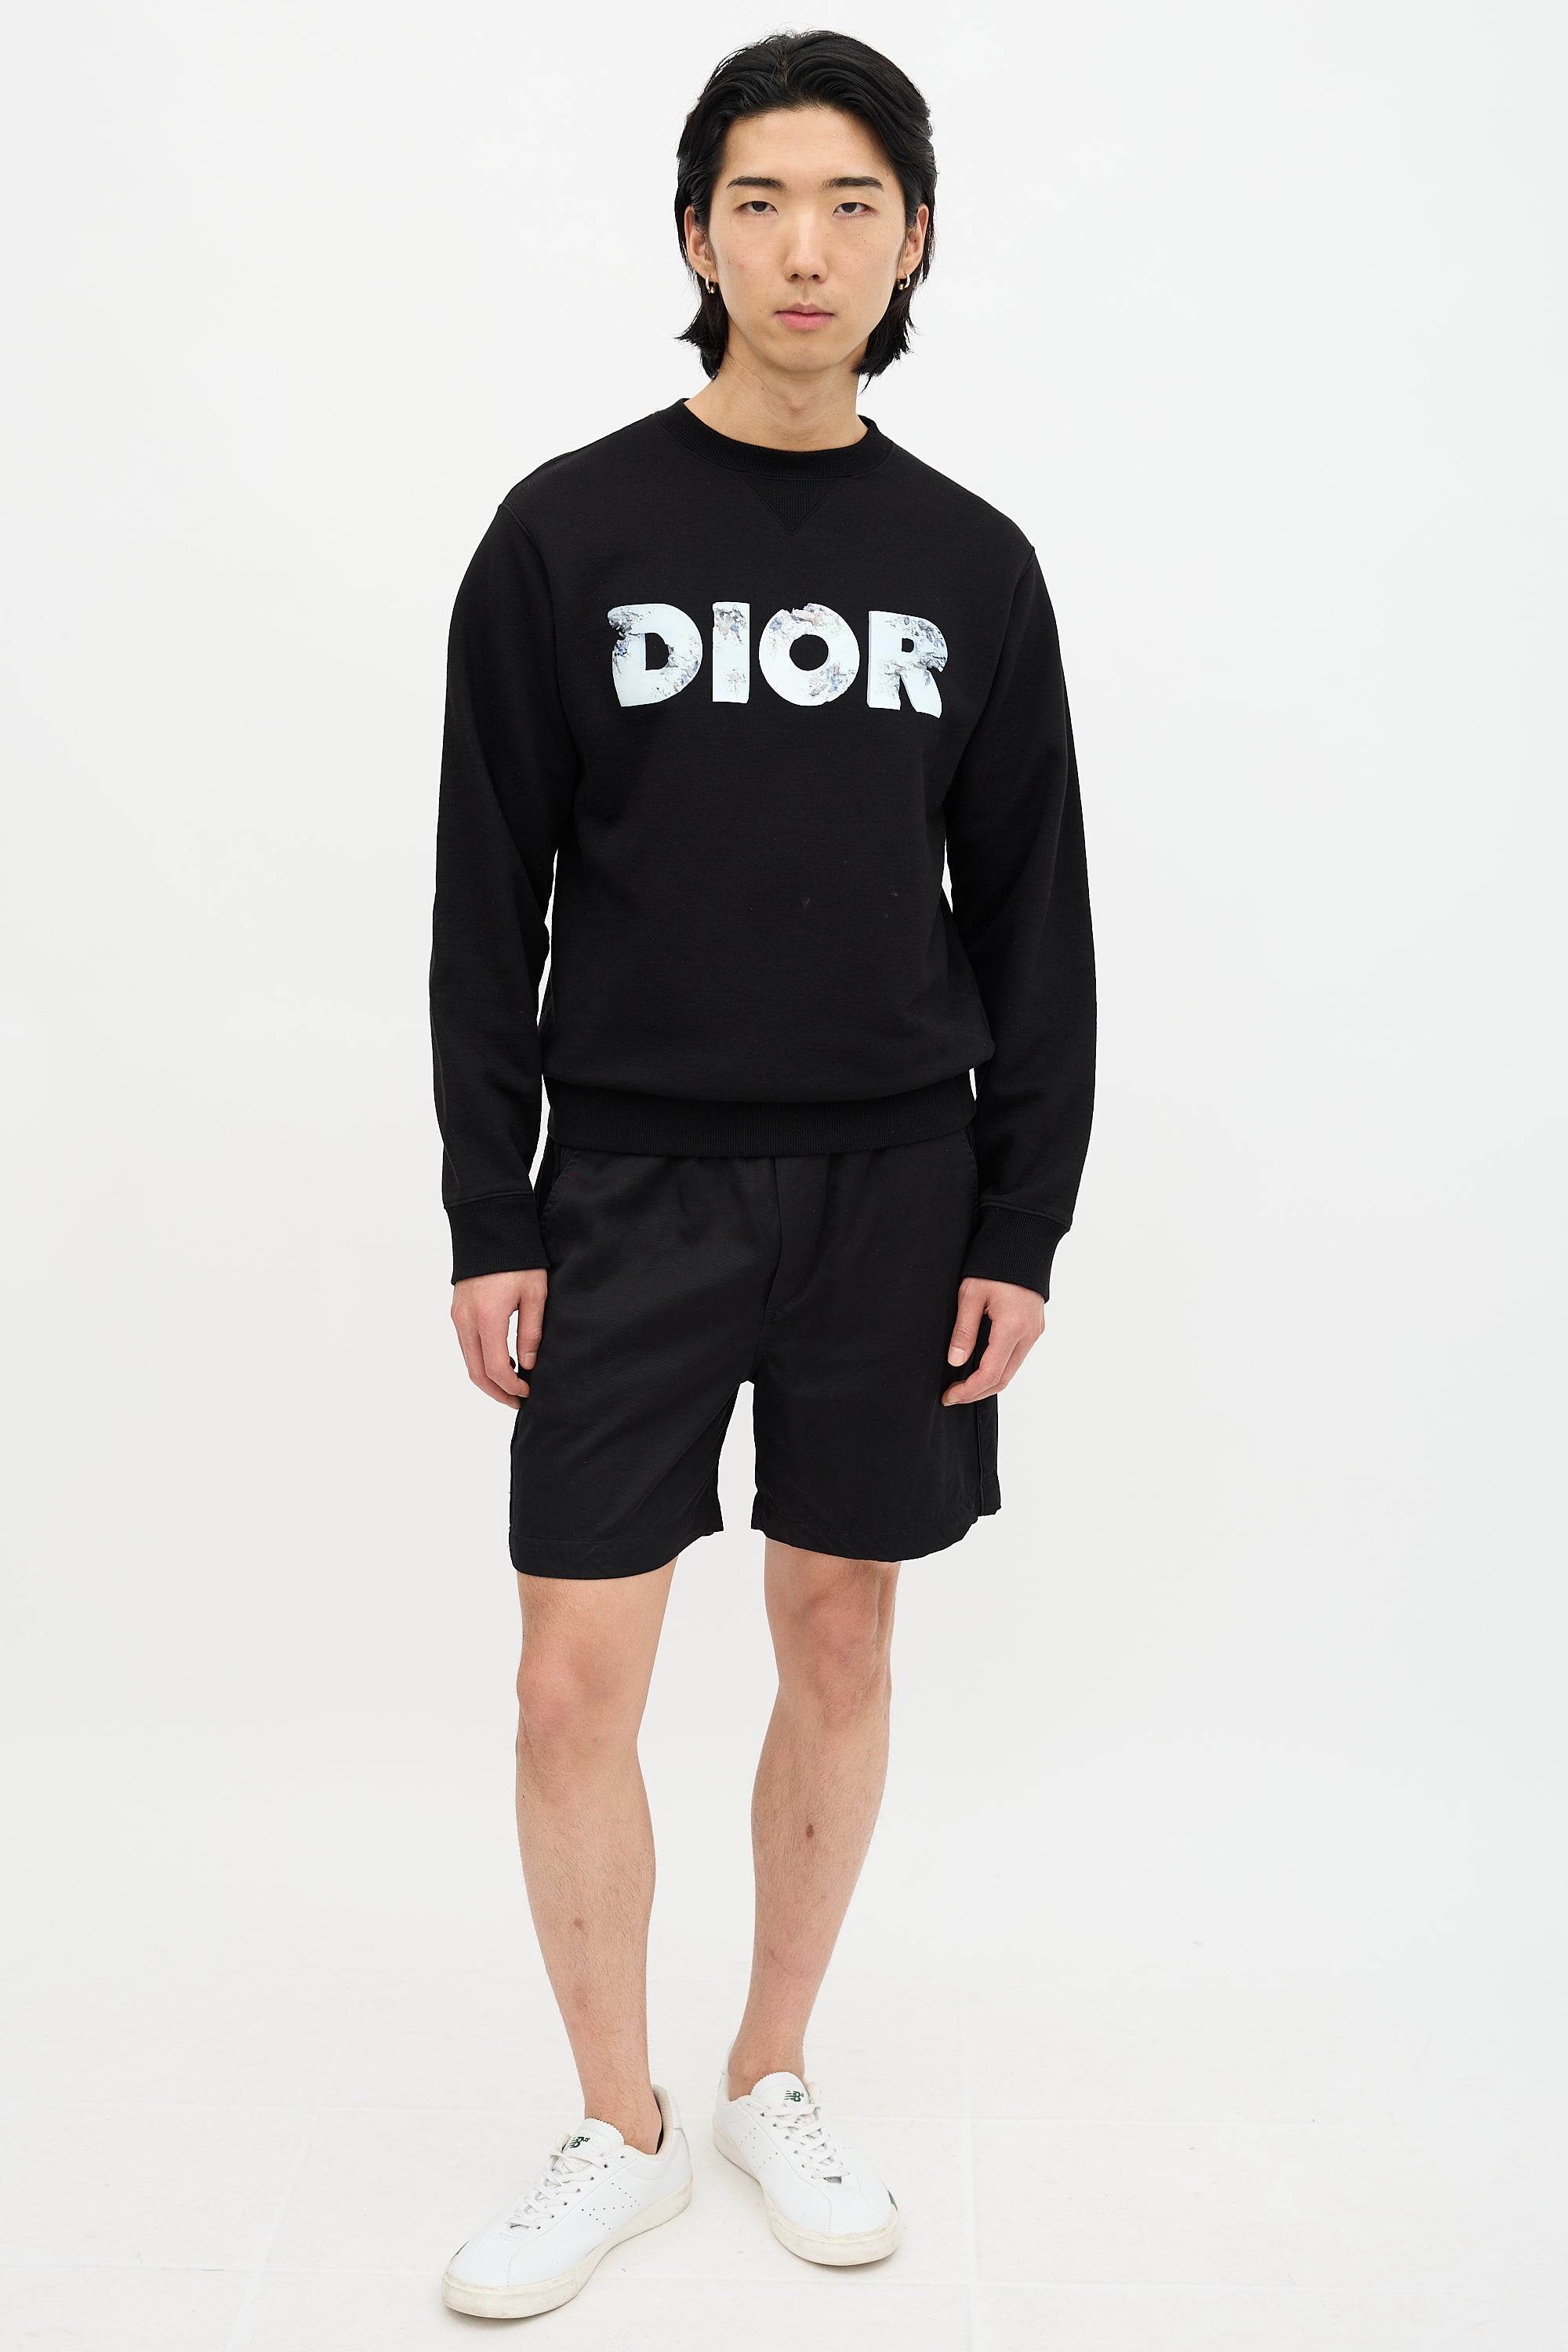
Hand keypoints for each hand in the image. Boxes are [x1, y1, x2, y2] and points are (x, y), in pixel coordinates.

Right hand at [451, 1268, 548, 1407]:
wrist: (491, 1229)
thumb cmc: (519, 1258)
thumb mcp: (535, 1294)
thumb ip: (531, 1332)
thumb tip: (528, 1365)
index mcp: (487, 1317)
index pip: (494, 1368)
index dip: (511, 1387)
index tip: (528, 1392)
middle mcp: (466, 1320)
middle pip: (475, 1372)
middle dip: (496, 1392)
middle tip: (517, 1401)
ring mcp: (458, 1316)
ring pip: (468, 1360)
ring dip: (487, 1378)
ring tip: (512, 1384)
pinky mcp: (457, 1311)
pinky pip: (465, 1345)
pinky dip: (480, 1360)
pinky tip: (501, 1360)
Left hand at [941, 1275, 1044, 1404]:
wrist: (1023, 1241)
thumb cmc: (993, 1263)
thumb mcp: (971, 1294)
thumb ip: (964, 1330)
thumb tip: (955, 1362)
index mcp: (1012, 1328)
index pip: (990, 1374)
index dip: (968, 1391)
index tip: (949, 1396)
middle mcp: (1029, 1334)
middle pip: (1003, 1379)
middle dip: (977, 1392)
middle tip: (953, 1395)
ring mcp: (1035, 1332)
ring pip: (1012, 1370)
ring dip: (989, 1381)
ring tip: (963, 1383)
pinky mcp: (1036, 1327)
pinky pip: (1018, 1357)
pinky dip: (1000, 1367)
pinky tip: (980, 1364)